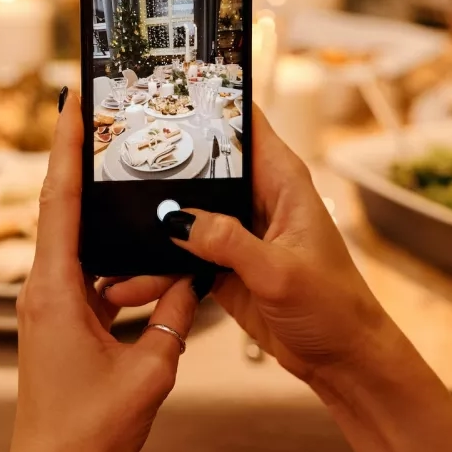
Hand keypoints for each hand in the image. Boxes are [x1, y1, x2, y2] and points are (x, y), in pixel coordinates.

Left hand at [0, 91, 197, 451]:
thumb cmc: (91, 431)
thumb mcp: (149, 369)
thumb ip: (173, 316)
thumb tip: (193, 273)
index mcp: (55, 292)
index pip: (59, 201)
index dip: (66, 147)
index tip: (73, 102)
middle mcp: (42, 291)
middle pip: (60, 207)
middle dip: (78, 158)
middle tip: (101, 113)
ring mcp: (47, 306)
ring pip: (71, 238)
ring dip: (91, 201)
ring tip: (119, 162)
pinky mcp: (57, 323)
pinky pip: (81, 269)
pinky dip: (102, 244)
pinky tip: (130, 236)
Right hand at [105, 107, 387, 390]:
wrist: (342, 359)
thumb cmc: (334, 306)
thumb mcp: (279, 272)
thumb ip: (229, 242)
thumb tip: (177, 220)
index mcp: (282, 181)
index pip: (243, 122)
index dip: (207, 102)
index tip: (162, 93)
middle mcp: (257, 198)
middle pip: (201, 165)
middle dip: (160, 166)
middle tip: (111, 162)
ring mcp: (236, 232)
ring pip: (184, 215)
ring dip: (151, 229)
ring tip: (109, 239)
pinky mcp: (223, 265)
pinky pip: (180, 257)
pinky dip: (156, 269)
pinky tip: (127, 281)